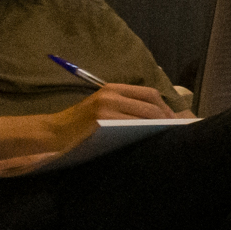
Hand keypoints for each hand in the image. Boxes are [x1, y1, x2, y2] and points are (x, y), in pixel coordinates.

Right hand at [49, 82, 172, 146]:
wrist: (55, 132)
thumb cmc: (82, 124)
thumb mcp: (103, 107)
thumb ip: (126, 107)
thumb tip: (159, 116)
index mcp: (113, 88)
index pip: (149, 93)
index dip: (165, 107)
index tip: (174, 120)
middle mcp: (111, 94)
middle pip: (151, 104)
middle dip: (166, 119)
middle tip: (175, 132)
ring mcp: (106, 107)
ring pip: (145, 115)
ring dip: (159, 127)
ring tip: (166, 136)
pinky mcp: (103, 120)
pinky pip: (133, 127)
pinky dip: (145, 133)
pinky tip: (150, 141)